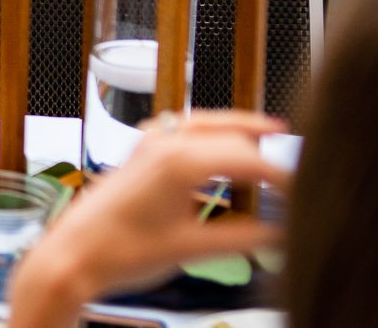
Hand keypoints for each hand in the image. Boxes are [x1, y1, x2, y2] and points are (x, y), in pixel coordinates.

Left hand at [8, 111, 289, 327]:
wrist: (74, 254)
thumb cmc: (122, 252)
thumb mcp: (192, 249)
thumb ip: (242, 239)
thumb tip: (281, 236)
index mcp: (180, 160)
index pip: (248, 159)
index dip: (281, 176)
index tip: (303, 192)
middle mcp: (164, 142)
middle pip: (231, 133)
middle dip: (264, 145)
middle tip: (296, 161)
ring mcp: (149, 143)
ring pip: (206, 123)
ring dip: (237, 131)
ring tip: (269, 140)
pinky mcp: (140, 152)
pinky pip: (184, 129)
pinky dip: (210, 134)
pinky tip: (220, 146)